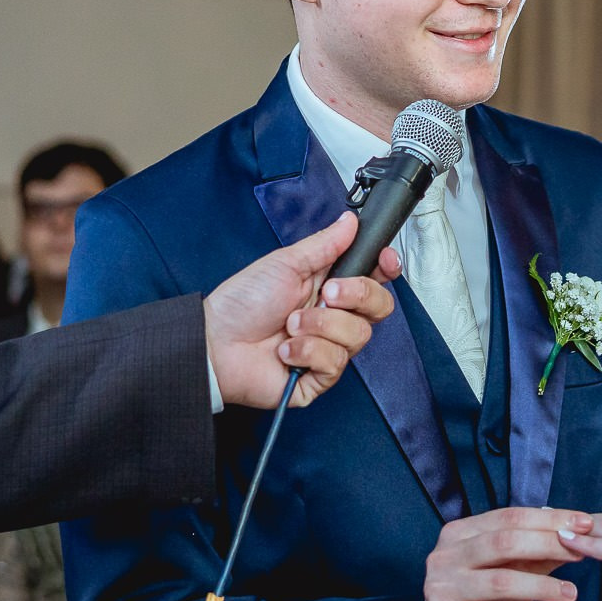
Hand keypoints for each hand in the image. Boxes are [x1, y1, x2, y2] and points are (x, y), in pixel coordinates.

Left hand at [205, 211, 400, 409]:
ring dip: (320, 326)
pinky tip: (285, 350)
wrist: (215, 342)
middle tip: (324, 294)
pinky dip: (308, 351)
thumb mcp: (285, 264)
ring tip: (289, 325)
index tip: (384, 261)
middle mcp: (333, 318)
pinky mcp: (319, 378)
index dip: (386, 269)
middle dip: (355, 296)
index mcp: (329, 287)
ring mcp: (328, 348)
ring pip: (357, 336)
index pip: (374, 279)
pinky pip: (335, 363)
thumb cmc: (243, 303)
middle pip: (379, 307)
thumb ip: (325, 244)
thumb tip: (349, 222)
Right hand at [424, 507, 589, 600]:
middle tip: (582, 553)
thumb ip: (537, 554)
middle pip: (503, 543)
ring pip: (500, 581)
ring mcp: (443, 588)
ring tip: (571, 594)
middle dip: (547, 544)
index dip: (548, 520)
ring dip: (541, 587)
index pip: (508, 518)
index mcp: (460, 534)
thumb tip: (576, 535)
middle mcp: (446, 556)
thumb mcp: (512, 572)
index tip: (584, 524)